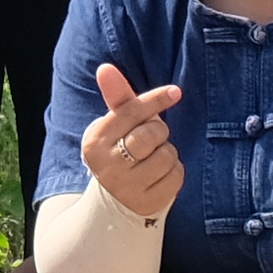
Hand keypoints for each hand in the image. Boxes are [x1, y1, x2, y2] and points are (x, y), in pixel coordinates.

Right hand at [83, 62, 187, 220]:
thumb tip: (105, 67)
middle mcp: (107, 165)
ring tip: (153, 160)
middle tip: (151, 140)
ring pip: (167, 155)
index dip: (156, 99)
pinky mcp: (147, 203)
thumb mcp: (113, 126)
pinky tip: (159, 177)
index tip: (175, 92)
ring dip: (168, 153)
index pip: (130, 112)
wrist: (113, 204)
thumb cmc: (118, 152)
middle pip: (152, 133)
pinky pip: (176, 176)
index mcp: (95, 141)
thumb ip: (117, 98)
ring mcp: (127, 187)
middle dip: (159, 131)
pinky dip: (174, 172)